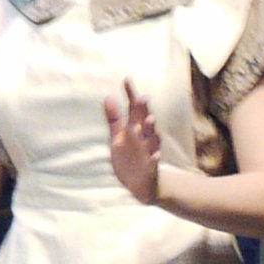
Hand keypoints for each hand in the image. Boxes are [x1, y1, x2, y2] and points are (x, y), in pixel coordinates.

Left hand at [106, 80, 160, 202]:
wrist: (142, 183)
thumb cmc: (129, 157)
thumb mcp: (118, 137)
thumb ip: (114, 118)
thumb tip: (108, 96)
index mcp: (135, 128)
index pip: (134, 109)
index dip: (131, 95)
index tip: (126, 80)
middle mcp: (143, 137)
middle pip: (145, 121)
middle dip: (144, 110)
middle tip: (144, 97)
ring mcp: (149, 151)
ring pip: (152, 139)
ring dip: (151, 130)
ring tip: (150, 120)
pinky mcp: (151, 168)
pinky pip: (154, 162)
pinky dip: (155, 158)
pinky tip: (155, 156)